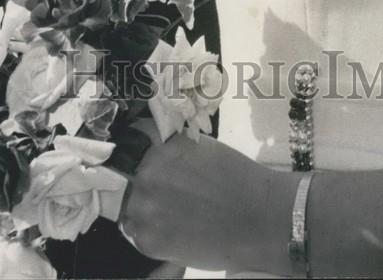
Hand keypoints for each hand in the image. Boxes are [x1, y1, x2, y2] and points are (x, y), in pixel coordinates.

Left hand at [119, 123, 296, 272]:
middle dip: (140, 179)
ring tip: (168, 210)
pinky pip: (136, 231)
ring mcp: (143, 210)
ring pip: (127, 205)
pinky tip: (171, 227)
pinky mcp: (147, 240)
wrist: (257, 218)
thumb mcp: (200, 147)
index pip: (130, 141)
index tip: (138, 153)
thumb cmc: (235, 176)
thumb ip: (170, 146)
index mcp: (158, 147)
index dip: (135, 148)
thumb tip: (150, 144)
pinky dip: (149, 230)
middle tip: (162, 188)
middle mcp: (144, 175)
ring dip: (141, 206)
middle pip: (124, 174)